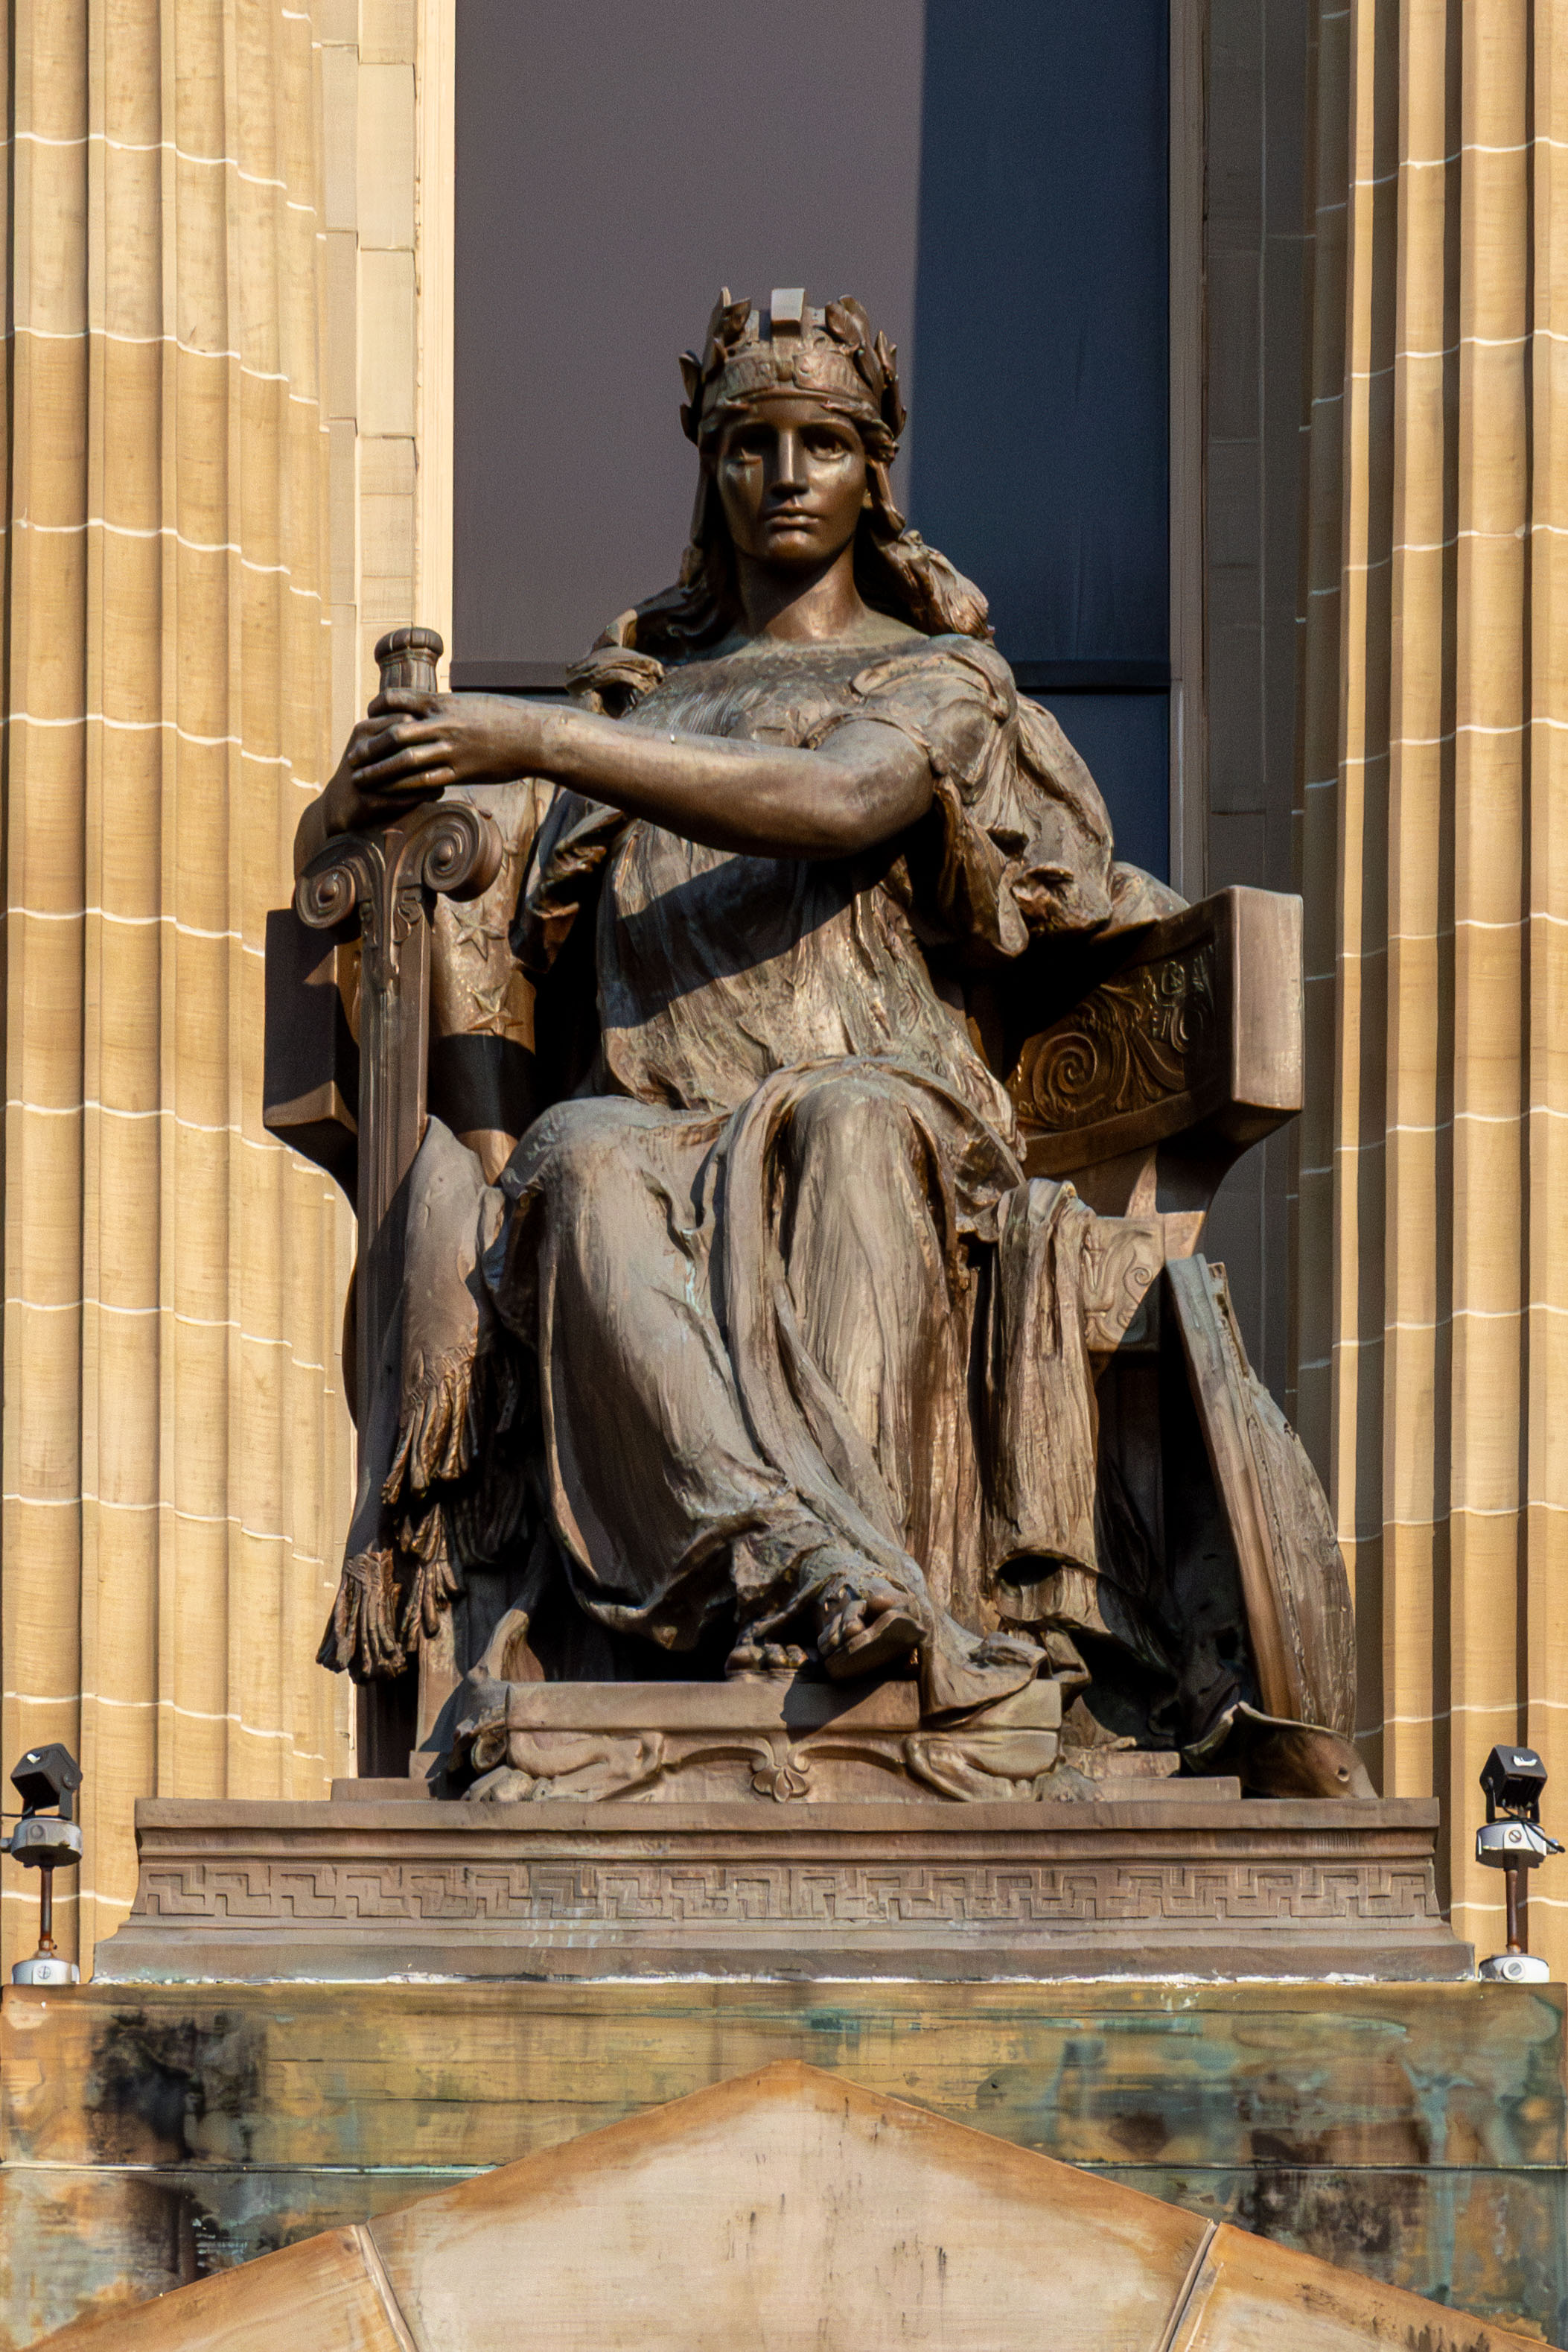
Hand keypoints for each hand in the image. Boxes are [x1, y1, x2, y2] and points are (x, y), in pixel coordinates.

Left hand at [319, 692, 546, 837]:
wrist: (533, 736)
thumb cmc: (505, 718)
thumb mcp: (471, 703)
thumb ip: (447, 706)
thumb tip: (431, 705)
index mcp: (442, 703)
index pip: (397, 700)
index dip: (377, 708)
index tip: (367, 717)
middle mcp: (442, 725)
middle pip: (394, 734)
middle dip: (369, 747)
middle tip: (352, 757)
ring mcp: (451, 750)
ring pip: (405, 761)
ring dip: (378, 771)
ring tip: (361, 779)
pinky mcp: (461, 772)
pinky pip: (426, 782)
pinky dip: (404, 788)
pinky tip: (390, 795)